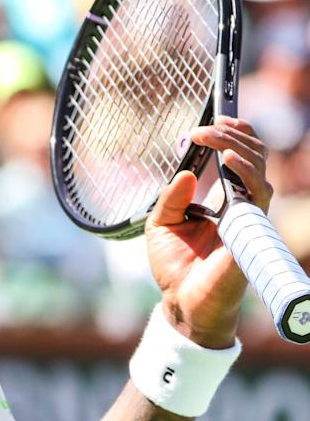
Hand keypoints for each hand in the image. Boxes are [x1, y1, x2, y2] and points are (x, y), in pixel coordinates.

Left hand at [144, 116, 272, 348]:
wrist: (180, 301)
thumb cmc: (174, 265)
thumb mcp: (161, 224)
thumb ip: (171, 197)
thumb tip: (184, 171)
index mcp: (224, 199)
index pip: (240, 157)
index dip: (232, 134)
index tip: (211, 119)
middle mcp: (241, 204)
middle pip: (253, 156)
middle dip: (231, 134)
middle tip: (203, 128)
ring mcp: (249, 216)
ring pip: (259, 168)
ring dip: (235, 145)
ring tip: (211, 135)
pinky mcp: (250, 230)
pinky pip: (258, 194)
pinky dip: (245, 172)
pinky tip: (227, 160)